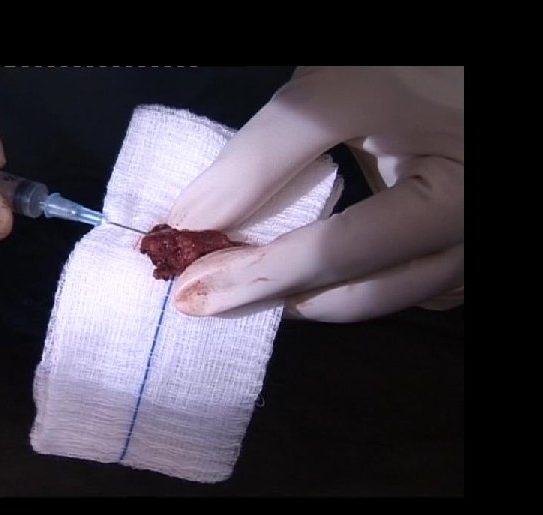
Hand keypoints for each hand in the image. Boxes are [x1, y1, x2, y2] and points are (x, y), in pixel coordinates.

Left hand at [169, 67, 462, 321]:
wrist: (453, 76)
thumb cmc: (408, 69)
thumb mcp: (335, 93)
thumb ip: (264, 156)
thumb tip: (195, 219)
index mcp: (451, 199)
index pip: (338, 252)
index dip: (257, 274)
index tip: (191, 289)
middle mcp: (466, 241)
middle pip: (360, 295)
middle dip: (275, 299)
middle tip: (207, 296)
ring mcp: (464, 253)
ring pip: (376, 302)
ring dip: (305, 298)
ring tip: (245, 283)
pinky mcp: (451, 253)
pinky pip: (392, 290)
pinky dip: (339, 287)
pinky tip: (299, 275)